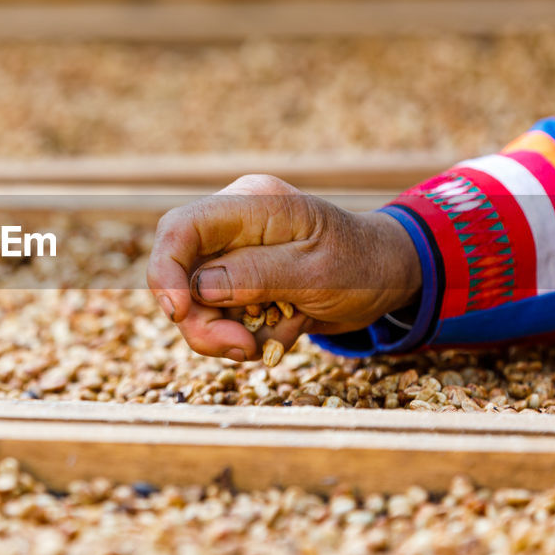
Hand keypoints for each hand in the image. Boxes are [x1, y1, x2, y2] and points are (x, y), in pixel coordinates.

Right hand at [146, 174, 420, 361]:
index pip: (181, 227)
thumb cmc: (362, 264)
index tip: (179, 313)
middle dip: (203, 320)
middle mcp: (233, 224)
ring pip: (197, 303)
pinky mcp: (238, 281)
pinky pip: (220, 316)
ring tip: (274, 340)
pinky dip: (245, 334)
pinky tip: (284, 328)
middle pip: (182, 274)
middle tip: (242, 350)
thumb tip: (199, 287)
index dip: (166, 271)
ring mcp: (233, 254)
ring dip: (228, 333)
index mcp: (251, 204)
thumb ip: (258, 275)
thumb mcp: (317, 272)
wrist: (388, 277)